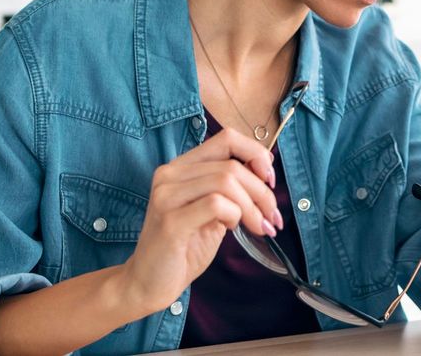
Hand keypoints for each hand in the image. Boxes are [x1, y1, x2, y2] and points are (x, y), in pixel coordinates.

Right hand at [122, 127, 281, 311]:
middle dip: (262, 192)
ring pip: (226, 181)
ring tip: (258, 227)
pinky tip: (231, 229)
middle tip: (272, 217)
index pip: (226, 138)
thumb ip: (230, 190)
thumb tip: (266, 174)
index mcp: (181, 167)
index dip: (256, 154)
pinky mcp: (170, 220)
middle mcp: (170, 174)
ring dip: (252, 207)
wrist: (148, 283)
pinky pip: (216, 204)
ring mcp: (166, 195)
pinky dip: (235, 216)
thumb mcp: (212, 212)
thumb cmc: (183, 248)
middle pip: (232, 165)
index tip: (270, 179)